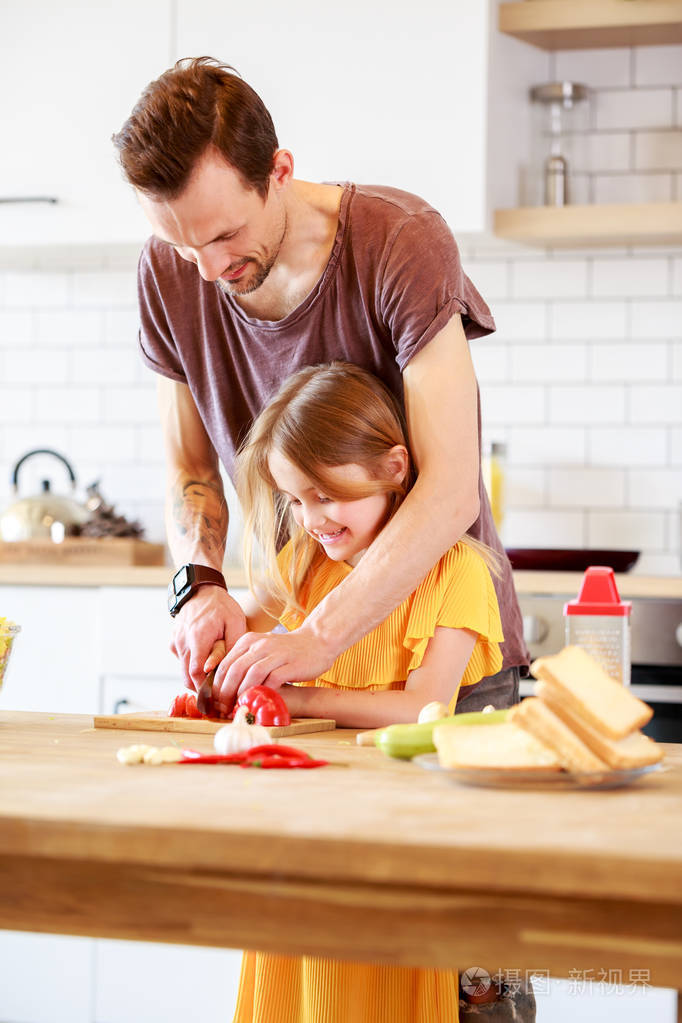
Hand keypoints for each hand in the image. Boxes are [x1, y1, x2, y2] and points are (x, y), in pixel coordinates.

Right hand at [170, 587, 246, 691]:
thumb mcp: (235, 622)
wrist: (202, 589)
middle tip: (217, 696)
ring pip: (182, 671)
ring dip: (195, 678)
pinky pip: (181, 661)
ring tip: (214, 680)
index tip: (217, 697)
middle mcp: (183, 642)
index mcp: (198, 637)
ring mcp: (176, 642)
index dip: (204, 688)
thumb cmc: (221, 606)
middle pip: (187, 677)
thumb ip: (230, 646)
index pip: (195, 672)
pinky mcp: (173, 642)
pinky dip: (190, 666)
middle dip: (201, 688)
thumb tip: (222, 669)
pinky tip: (205, 662)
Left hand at [211, 625, 337, 715]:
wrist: (317, 641)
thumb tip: (225, 689)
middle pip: (234, 670)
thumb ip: (245, 663)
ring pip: (251, 674)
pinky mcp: (291, 664)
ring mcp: (276, 653)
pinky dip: (263, 692)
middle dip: (225, 693)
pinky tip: (259, 703)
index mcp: (248, 641)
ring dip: (242, 694)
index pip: (225, 664)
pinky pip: (272, 680)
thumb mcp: (261, 650)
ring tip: (238, 707)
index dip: (217, 686)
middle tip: (223, 709)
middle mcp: (260, 644)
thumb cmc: (287, 651)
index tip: (216, 702)